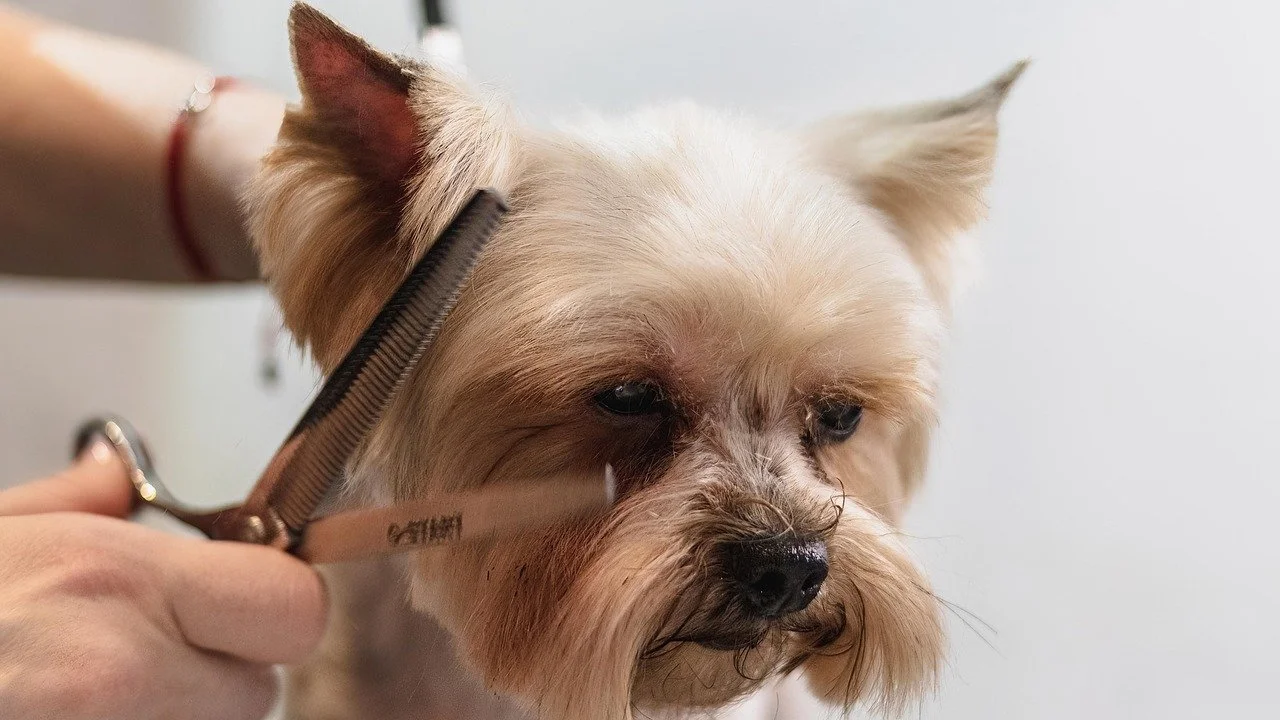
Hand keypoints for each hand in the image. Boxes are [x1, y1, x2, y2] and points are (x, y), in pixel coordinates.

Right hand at [0, 441, 328, 719]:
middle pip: (262, 687)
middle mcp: (126, 669)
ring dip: (185, 705)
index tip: (252, 589)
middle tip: (167, 641)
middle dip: (229, 664)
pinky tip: (80, 702)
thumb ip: (80, 503)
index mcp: (121, 582)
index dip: (285, 599)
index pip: (296, 607)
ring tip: (101, 674)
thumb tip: (114, 474)